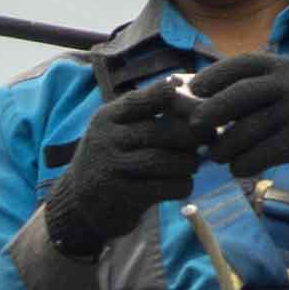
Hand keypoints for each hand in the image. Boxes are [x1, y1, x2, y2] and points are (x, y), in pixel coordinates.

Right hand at [43, 82, 206, 253]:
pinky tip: (184, 183)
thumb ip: (143, 112)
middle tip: (208, 138)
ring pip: (164, 160)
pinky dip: (182, 185)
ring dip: (188, 162)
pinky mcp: (122, 195)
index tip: (194, 99)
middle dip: (191, 134)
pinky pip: (164, 187)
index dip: (169, 96)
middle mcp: (106, 140)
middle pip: (159, 131)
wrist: (80, 204)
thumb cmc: (112, 159)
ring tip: (193, 163)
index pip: (140, 100)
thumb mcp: (116, 130)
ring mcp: (112, 168)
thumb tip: (182, 85)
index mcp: (106, 118)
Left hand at [183, 51, 288, 184]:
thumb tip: (189, 92)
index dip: (211, 78)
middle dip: (210, 112)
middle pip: (240, 95)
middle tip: (193, 129)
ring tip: (217, 156)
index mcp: (281, 66)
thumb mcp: (281, 89)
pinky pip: (263, 154)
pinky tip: (239, 168)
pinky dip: (245, 164)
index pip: (239, 66)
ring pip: (248, 130)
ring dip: (226, 147)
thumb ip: (246, 89)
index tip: (191, 93)